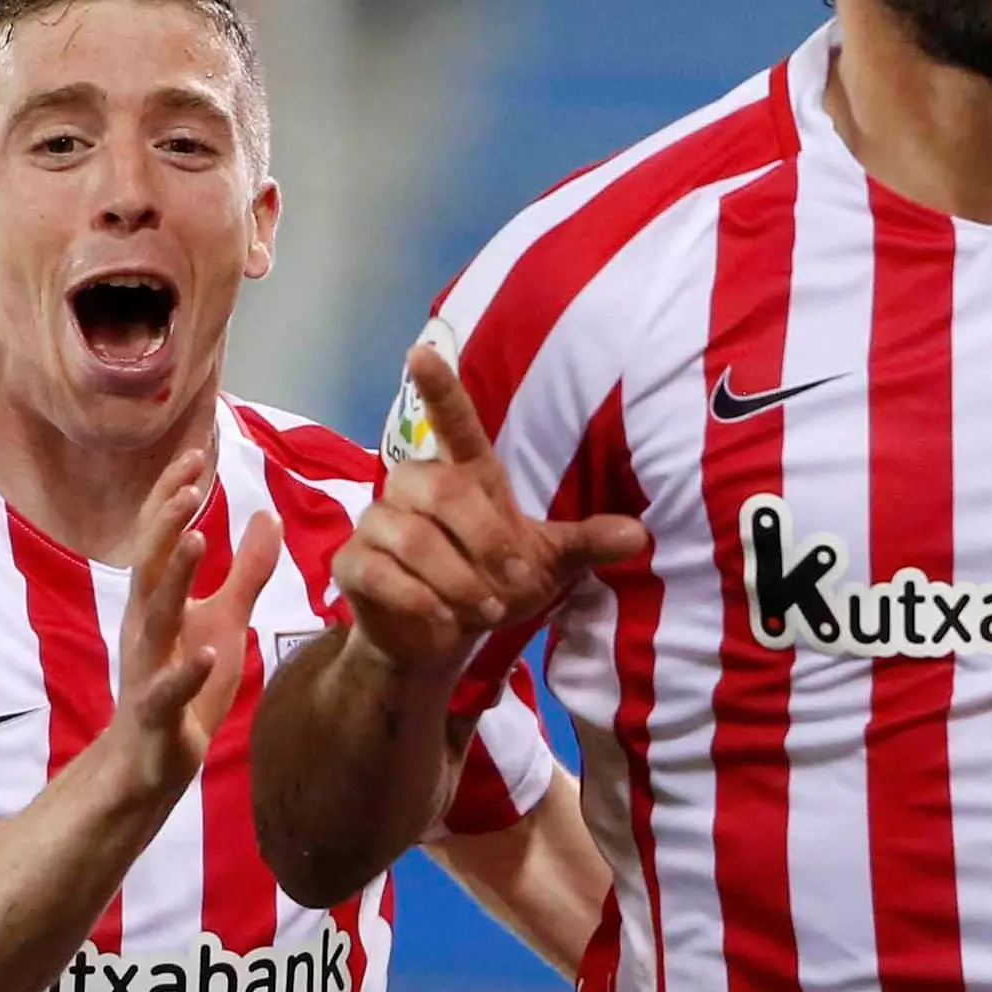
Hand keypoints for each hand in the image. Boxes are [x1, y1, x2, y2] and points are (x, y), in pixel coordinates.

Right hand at [112, 449, 281, 791]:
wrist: (151, 760)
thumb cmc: (185, 682)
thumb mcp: (224, 618)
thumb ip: (246, 570)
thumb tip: (267, 514)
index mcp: (157, 600)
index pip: (160, 537)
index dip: (172, 496)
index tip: (194, 453)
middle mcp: (144, 626)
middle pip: (149, 564)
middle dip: (166, 522)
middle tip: (190, 484)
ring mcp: (147, 669)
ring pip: (155, 617)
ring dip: (173, 578)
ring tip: (194, 539)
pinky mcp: (158, 713)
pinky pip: (167, 690)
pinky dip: (185, 671)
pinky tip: (209, 652)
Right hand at [333, 344, 646, 671]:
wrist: (437, 641)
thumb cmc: (490, 586)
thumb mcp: (544, 566)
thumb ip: (584, 545)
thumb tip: (638, 535)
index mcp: (464, 474)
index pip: (451, 421)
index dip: (438, 388)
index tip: (420, 350)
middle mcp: (414, 486)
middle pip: (444, 490)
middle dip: (486, 541)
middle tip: (513, 583)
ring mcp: (378, 523)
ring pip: (413, 538)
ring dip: (457, 580)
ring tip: (485, 610)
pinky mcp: (353, 563)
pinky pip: (381, 572)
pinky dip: (420, 600)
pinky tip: (444, 620)